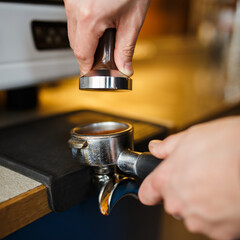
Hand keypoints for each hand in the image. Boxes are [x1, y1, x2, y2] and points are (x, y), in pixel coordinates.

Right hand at [63, 0, 150, 74]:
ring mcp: (71, 0)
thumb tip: (125, 69)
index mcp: (89, 18)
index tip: (92, 75)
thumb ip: (127, 49)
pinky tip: (96, 27)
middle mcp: (75, 8)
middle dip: (86, 56)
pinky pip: (73, 19)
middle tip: (101, 61)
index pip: (82, 54)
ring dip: (84, 42)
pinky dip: (83, 28)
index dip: (86, 68)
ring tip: (102, 43)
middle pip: (75, 45)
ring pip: (72, 32)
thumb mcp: (133, 20)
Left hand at [139, 117, 239, 239]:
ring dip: (201, 203)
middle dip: (182, 190)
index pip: (146, 193)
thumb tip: (156, 148)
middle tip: (199, 175)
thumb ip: (168, 146)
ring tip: (217, 184)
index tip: (156, 187)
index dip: (151, 189)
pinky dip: (218, 214)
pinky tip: (227, 196)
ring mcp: (199, 220)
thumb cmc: (229, 146)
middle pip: (172, 202)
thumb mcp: (192, 136)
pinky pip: (213, 224)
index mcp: (167, 180)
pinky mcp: (220, 233)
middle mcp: (179, 203)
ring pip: (192, 214)